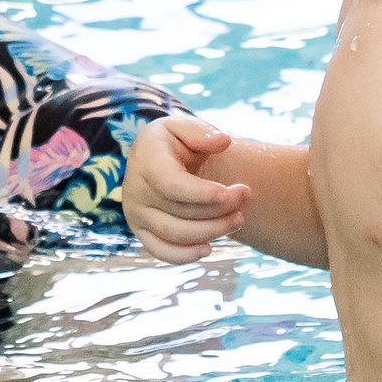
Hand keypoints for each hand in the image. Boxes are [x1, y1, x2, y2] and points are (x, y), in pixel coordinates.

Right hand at [125, 117, 250, 263]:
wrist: (159, 161)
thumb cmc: (176, 142)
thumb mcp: (186, 127)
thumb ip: (203, 131)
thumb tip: (223, 141)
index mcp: (145, 159)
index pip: (171, 184)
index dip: (201, 193)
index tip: (228, 192)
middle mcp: (135, 189)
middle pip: (179, 212)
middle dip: (219, 209)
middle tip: (246, 194)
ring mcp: (136, 214)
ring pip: (175, 234)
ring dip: (212, 231)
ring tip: (237, 219)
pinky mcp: (141, 231)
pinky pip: (161, 251)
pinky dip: (185, 255)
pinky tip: (209, 247)